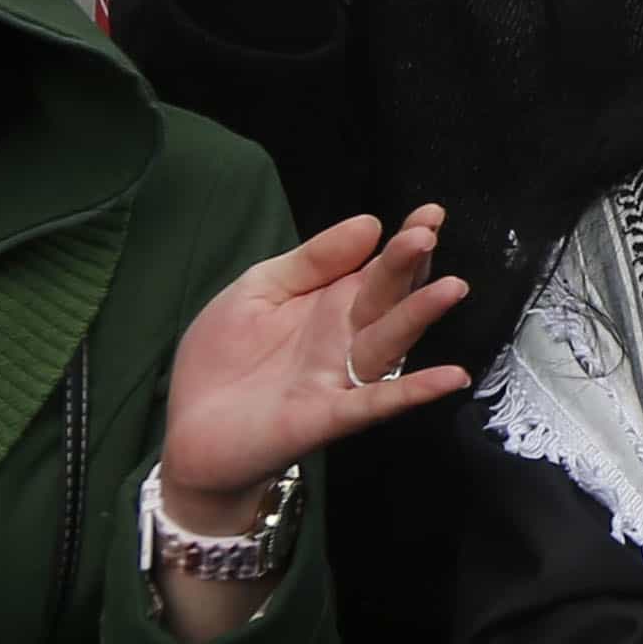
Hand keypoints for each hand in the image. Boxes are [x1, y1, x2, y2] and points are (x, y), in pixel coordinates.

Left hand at [158, 209, 470, 524]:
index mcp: (331, 302)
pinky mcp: (329, 416)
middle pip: (385, 297)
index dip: (403, 243)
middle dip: (406, 265)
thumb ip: (311, 260)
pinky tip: (450, 376)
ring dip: (419, 316)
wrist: (192, 430)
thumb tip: (369, 224)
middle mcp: (346, 337)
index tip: (431, 213)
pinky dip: (414, 390)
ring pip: (388, 342)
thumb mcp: (260, 289)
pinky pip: (377, 401)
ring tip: (451, 288)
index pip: (377, 267)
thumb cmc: (225, 358)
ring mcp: (341, 376)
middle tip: (425, 236)